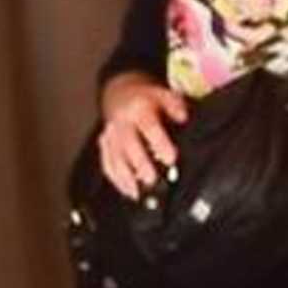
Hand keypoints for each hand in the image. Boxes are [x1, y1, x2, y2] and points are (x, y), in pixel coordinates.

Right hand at [95, 72, 184, 200]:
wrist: (120, 94)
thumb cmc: (145, 99)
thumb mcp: (164, 95)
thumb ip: (175, 106)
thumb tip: (183, 117)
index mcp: (139, 109)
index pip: (149, 127)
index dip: (159, 142)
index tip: (170, 158)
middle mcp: (122, 123)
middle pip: (129, 145)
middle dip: (139, 164)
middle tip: (151, 180)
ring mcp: (111, 136)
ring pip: (115, 157)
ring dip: (125, 177)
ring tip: (138, 193)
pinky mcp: (105, 146)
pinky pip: (107, 164)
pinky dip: (116, 180)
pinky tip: (128, 191)